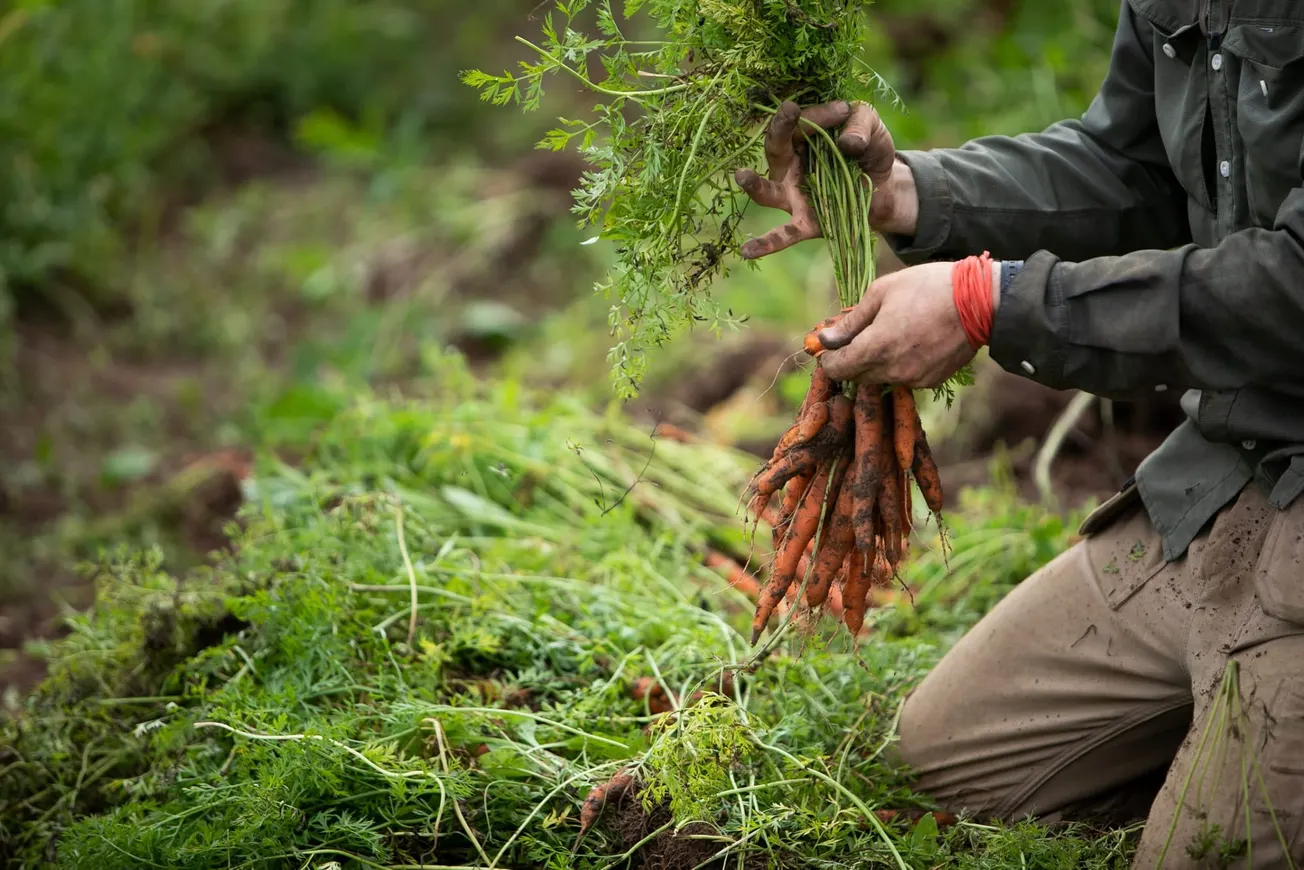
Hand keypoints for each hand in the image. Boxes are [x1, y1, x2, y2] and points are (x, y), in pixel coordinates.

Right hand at [734, 99, 913, 259]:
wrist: (886, 190)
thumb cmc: (870, 152)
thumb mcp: (872, 129)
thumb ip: (862, 124)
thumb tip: (847, 142)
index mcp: (803, 139)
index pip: (803, 123)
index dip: (821, 115)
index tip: (844, 110)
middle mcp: (790, 167)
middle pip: (776, 147)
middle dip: (780, 128)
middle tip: (789, 110)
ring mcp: (794, 197)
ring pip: (768, 192)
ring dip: (754, 185)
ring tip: (741, 175)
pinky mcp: (807, 223)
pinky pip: (784, 234)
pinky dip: (766, 244)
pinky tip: (746, 250)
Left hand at [815, 260, 999, 387]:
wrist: (979, 301)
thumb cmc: (927, 287)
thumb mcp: (881, 292)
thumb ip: (850, 321)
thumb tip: (826, 338)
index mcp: (875, 347)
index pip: (838, 369)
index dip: (829, 360)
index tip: (830, 348)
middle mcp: (892, 370)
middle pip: (857, 376)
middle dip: (851, 360)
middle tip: (857, 338)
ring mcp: (913, 378)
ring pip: (881, 378)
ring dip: (876, 363)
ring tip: (889, 334)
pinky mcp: (931, 381)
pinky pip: (904, 377)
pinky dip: (899, 365)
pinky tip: (910, 342)